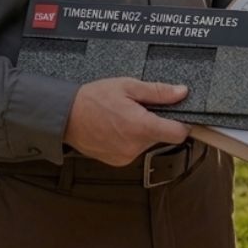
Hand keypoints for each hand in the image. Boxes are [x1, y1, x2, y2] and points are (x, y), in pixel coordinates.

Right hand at [63, 78, 190, 165]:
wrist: (64, 116)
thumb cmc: (92, 99)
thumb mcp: (128, 86)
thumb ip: (158, 91)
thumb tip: (181, 92)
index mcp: (141, 127)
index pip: (178, 134)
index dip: (183, 123)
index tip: (181, 115)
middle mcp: (135, 146)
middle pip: (162, 135)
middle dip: (157, 121)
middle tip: (142, 107)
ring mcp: (125, 156)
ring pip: (148, 142)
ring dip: (143, 130)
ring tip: (125, 115)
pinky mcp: (118, 161)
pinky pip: (134, 149)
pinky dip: (131, 138)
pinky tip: (118, 126)